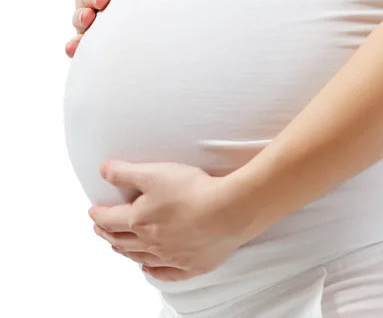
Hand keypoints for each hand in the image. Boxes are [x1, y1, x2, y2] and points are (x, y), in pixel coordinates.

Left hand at [88, 160, 251, 281]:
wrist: (227, 211)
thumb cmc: (191, 190)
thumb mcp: (153, 173)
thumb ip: (124, 172)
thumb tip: (102, 171)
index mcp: (139, 220)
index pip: (110, 219)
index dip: (98, 215)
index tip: (92, 212)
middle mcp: (151, 242)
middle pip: (122, 240)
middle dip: (107, 233)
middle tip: (100, 229)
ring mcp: (171, 257)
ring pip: (141, 257)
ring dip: (126, 251)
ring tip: (118, 247)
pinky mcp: (192, 265)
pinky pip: (166, 273)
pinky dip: (153, 270)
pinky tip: (148, 268)